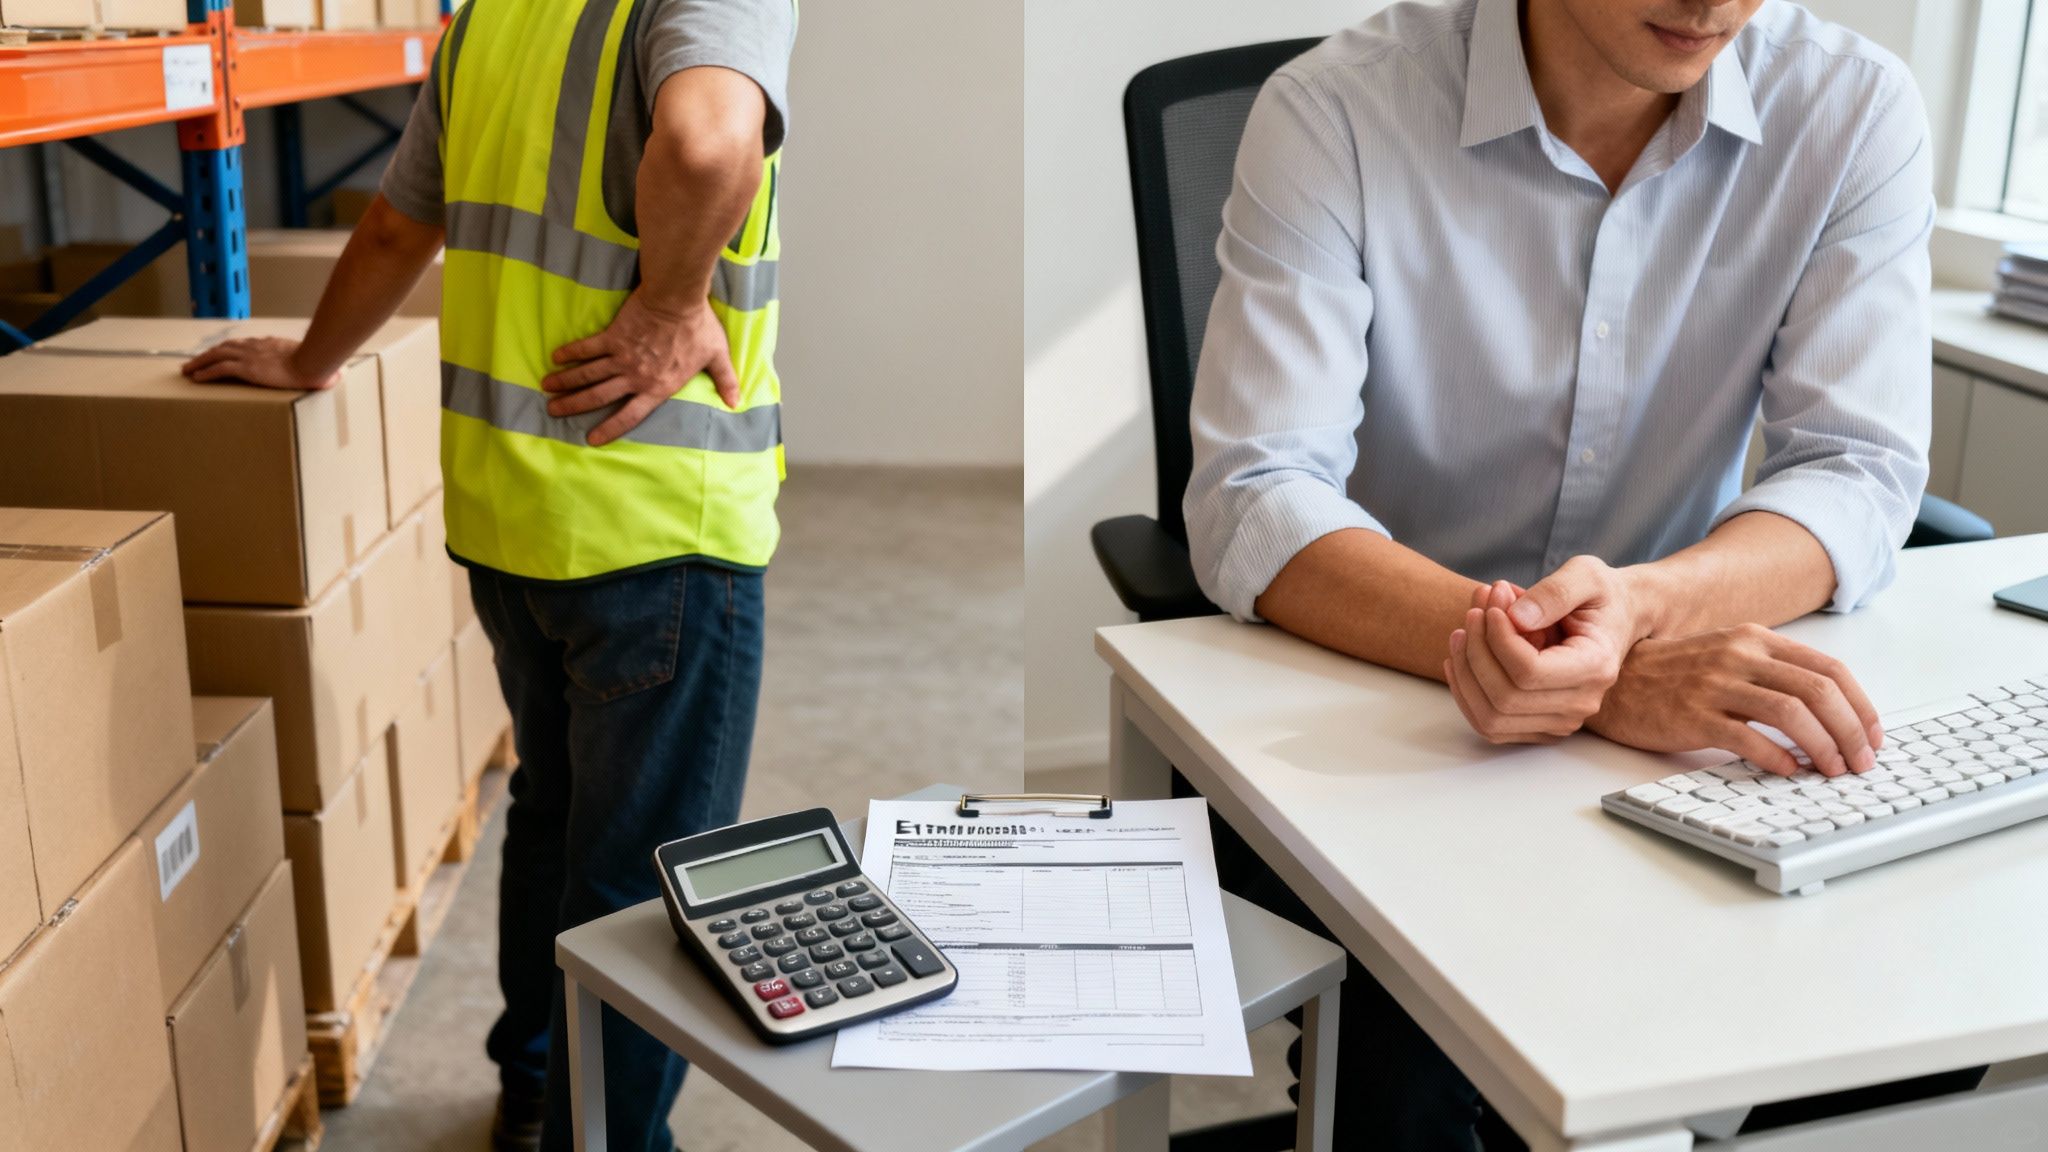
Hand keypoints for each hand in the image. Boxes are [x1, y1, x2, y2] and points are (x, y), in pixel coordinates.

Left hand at [181, 337, 337, 390]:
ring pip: (216, 355)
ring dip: (199, 362)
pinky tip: (196, 378)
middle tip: (192, 361)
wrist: (313, 362)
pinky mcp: (247, 368)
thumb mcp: (317, 363)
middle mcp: (256, 347)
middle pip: (224, 347)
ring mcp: (250, 356)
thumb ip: (320, 368)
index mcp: (270, 345)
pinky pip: (220, 369)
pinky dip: (206, 372)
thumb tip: (338, 376)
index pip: (243, 345)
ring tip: (187, 369)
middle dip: (206, 354)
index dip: (228, 349)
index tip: (219, 354)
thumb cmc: (318, 364)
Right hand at [542, 293, 740, 446]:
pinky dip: (571, 353)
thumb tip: (736, 402)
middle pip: (600, 397)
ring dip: (566, 383)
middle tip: (554, 412)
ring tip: (548, 391)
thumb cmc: (698, 327)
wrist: (677, 299)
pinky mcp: (612, 336)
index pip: (630, 415)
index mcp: (658, 387)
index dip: (610, 428)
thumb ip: (725, 380)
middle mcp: (636, 376)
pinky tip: (556, 358)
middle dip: (575, 406)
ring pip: (588, 375)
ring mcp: (621, 356)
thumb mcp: (717, 356)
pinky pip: (587, 347)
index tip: (592, 438)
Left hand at [1442, 556, 1644, 743]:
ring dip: (1465, 674)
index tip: (1490, 608)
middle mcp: (1581, 703)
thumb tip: (1516, 618)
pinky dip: (1466, 692)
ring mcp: (1561, 721)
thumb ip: (1554, 593)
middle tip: (1473, 612)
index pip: (1529, 672)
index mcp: (1595, 666)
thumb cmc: (1600, 596)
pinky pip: (1490, 724)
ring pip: (1491, 717)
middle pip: (1505, 697)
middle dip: (1477, 651)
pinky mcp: (1541, 726)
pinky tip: (1460, 659)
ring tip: (1463, 632)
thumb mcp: (1585, 575)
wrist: (1616, 618)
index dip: (1497, 640)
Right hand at [1586, 623, 1883, 776]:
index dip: (1860, 706)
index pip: (1828, 669)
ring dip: (1823, 747)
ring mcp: (1715, 684)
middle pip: (1818, 691)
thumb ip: (1770, 673)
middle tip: (1861, 761)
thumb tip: (1826, 711)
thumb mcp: (1725, 656)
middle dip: (1851, 731)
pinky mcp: (1692, 715)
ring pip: (1792, 713)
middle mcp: (1739, 656)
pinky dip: (1777, 758)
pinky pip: (1748, 738)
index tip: (1872, 735)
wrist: (1612, 681)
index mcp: (1754, 639)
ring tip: (1832, 770)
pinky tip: (1788, 771)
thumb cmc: (1670, 675)